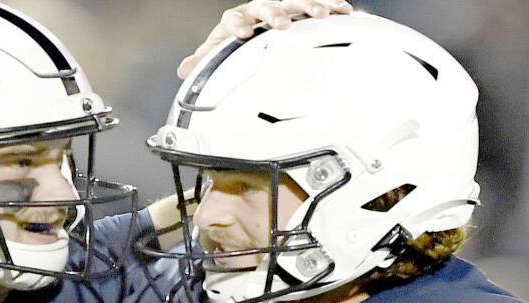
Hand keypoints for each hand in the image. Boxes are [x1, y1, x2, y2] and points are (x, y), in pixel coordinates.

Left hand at [178, 0, 353, 78]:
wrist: (254, 27)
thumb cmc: (237, 40)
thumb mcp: (219, 50)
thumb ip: (205, 59)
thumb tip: (184, 70)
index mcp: (237, 19)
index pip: (234, 18)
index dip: (238, 25)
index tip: (243, 34)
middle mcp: (259, 9)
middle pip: (267, 6)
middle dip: (275, 14)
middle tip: (283, 24)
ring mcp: (281, 6)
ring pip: (296, 1)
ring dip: (309, 6)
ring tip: (323, 14)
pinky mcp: (300, 8)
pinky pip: (317, 2)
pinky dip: (330, 4)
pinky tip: (343, 10)